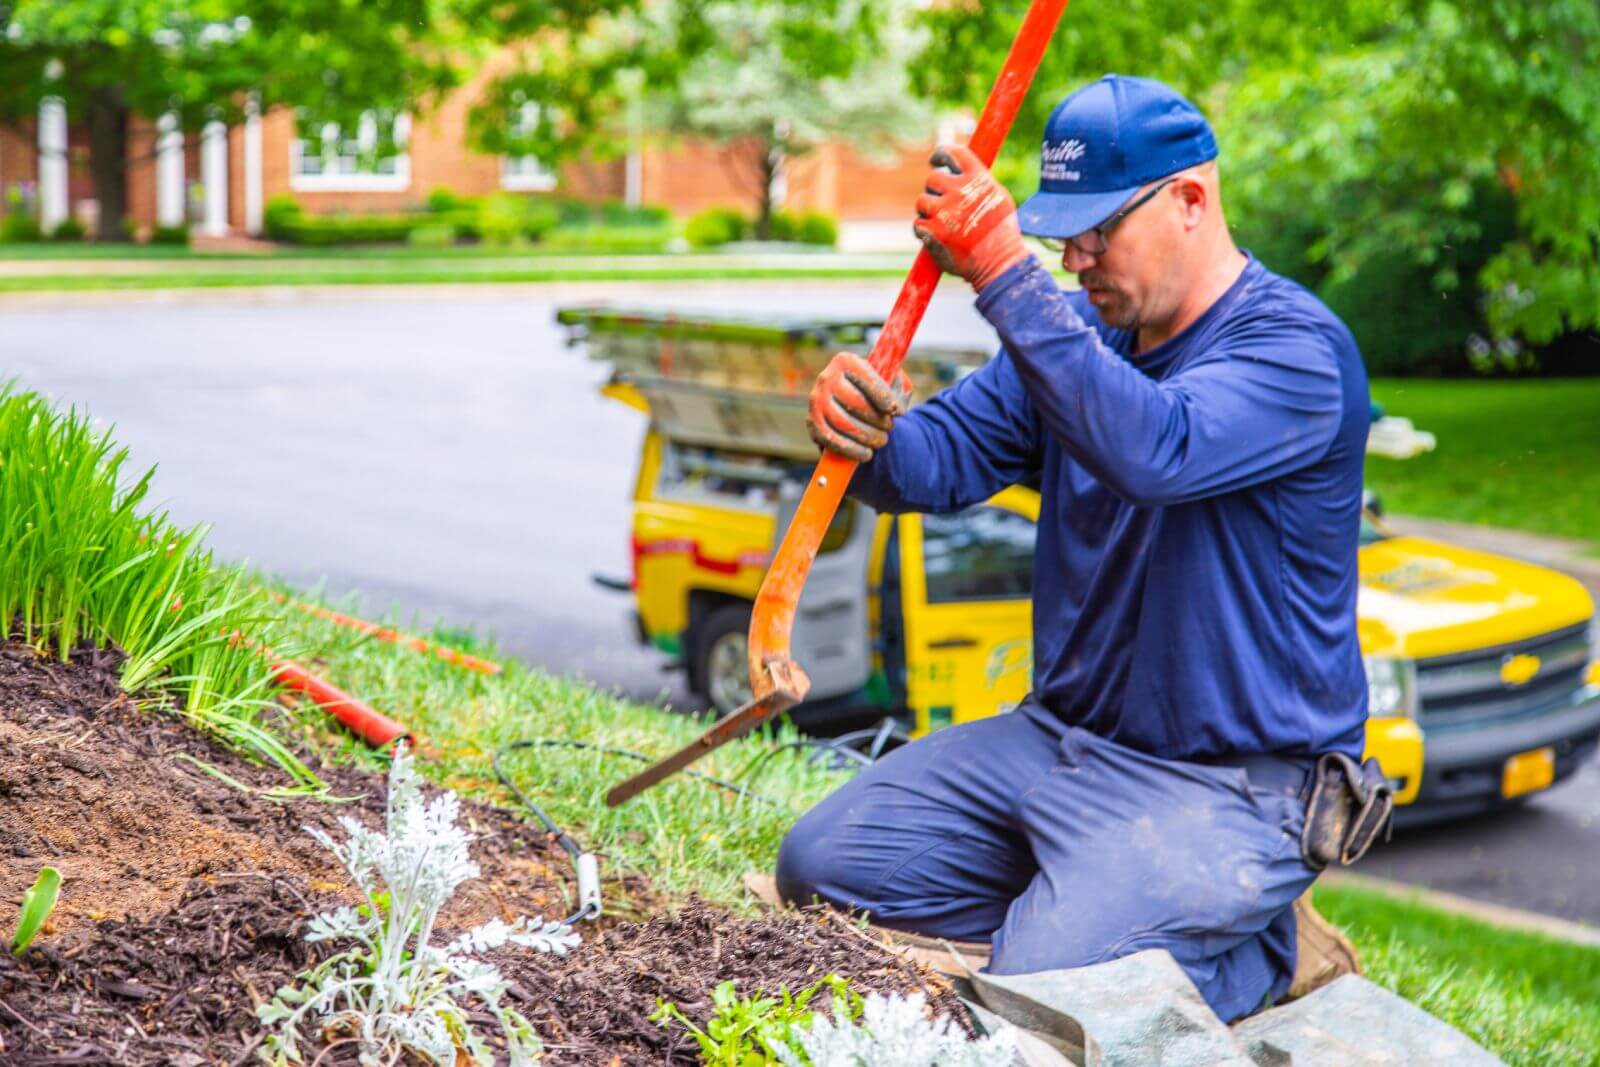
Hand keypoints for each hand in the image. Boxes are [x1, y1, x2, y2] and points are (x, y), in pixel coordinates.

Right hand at [807, 351, 913, 462]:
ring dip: (866, 436)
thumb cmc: (876, 392)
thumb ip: (898, 387)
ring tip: (881, 441)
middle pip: (855, 403)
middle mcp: (826, 377)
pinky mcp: (811, 421)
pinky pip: (829, 439)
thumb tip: (896, 406)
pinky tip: (865, 454)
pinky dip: (850, 449)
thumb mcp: (891, 383)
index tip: (897, 412)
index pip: (866, 378)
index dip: (884, 397)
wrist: (852, 405)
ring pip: (843, 423)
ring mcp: (815, 400)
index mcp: (846, 361)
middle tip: (890, 428)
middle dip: (877, 420)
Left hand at [913, 144, 1028, 291]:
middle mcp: (960, 191)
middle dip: (934, 190)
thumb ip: (979, 182)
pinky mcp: (933, 232)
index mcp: (978, 180)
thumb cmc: (1001, 234)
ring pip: (921, 202)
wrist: (998, 263)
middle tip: (941, 204)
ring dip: (927, 212)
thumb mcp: (999, 198)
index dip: (941, 154)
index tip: (935, 160)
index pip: (954, 153)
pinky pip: (917, 224)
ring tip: (943, 225)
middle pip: (932, 178)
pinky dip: (924, 231)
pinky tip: (938, 238)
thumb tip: (962, 170)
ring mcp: (945, 212)